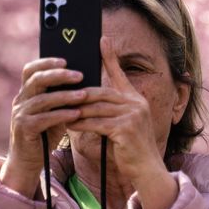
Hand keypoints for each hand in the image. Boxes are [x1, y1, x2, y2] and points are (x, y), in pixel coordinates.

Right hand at [0, 57, 90, 197]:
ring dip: (65, 96)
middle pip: (37, 80)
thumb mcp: (53, 112)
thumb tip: (83, 80)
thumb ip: (61, 98)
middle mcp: (20, 100)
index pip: (30, 70)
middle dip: (59, 75)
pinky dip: (61, 115)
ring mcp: (20, 114)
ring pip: (42, 99)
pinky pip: (43, 118)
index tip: (65, 60)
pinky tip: (76, 114)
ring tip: (83, 95)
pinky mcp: (23, 129)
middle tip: (79, 75)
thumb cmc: (45, 133)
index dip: (46, 62)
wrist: (28, 161)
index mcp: (26, 93)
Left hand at [68, 36, 176, 208]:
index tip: (102, 38)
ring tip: (61, 110)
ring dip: (76, 110)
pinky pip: (96, 123)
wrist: (147, 169)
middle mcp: (136, 103)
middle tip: (62, 91)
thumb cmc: (132, 148)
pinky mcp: (125, 129)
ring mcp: (132, 115)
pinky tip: (69, 124)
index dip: (110, 56)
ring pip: (96, 108)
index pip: (120, 74)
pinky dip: (81, 124)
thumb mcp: (124, 124)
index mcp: (136, 98)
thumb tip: (88, 98)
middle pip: (101, 92)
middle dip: (80, 93)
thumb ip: (113, 109)